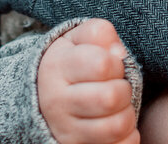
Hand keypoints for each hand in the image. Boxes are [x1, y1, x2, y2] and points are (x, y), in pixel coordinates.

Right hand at [38, 18, 138, 143]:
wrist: (40, 97)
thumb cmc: (70, 64)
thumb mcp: (78, 39)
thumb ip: (100, 34)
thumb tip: (119, 52)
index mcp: (58, 67)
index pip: (101, 64)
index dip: (116, 63)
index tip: (111, 65)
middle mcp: (56, 101)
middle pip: (110, 98)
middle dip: (124, 90)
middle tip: (118, 87)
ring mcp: (65, 129)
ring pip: (115, 127)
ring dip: (127, 115)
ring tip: (118, 107)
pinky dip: (127, 138)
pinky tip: (118, 126)